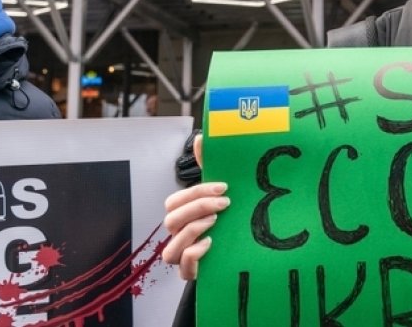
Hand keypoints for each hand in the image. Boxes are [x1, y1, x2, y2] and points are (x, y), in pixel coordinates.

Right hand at [163, 134, 229, 280]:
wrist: (241, 256)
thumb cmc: (226, 222)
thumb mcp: (220, 195)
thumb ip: (209, 167)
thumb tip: (202, 137)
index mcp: (182, 216)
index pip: (175, 201)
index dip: (196, 193)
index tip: (224, 187)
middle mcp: (178, 236)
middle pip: (170, 220)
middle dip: (196, 208)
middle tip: (224, 203)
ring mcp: (184, 257)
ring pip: (170, 248)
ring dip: (192, 231)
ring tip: (215, 223)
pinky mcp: (193, 273)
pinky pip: (182, 268)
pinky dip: (193, 255)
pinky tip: (210, 244)